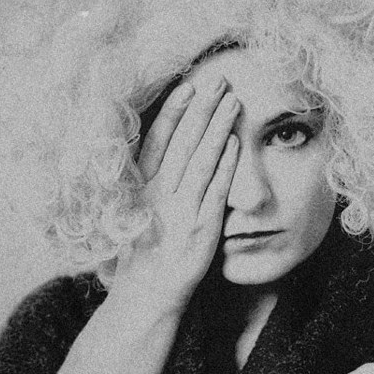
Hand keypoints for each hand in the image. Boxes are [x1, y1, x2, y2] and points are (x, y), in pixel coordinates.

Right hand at [112, 75, 239, 313]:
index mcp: (140, 188)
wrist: (147, 293)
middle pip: (182, 143)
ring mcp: (180, 212)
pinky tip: (236, 143)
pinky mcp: (201, 230)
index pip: (157, 141)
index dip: (173, 112)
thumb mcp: (136, 209)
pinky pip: (214, 192)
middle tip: (220, 80)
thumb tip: (169, 146)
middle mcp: (158, 195)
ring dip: (218, 128)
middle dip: (202, 109)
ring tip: (233, 101)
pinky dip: (225, 166)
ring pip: (200, 161)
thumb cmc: (143, 250)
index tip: (188, 86)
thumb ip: (151, 180)